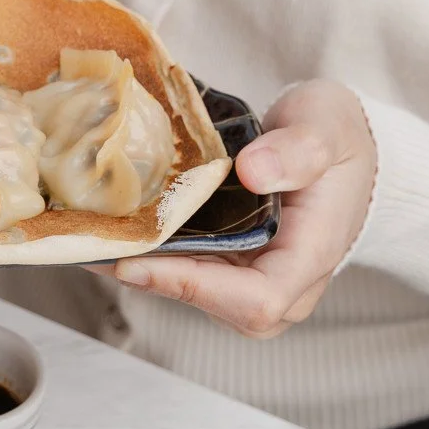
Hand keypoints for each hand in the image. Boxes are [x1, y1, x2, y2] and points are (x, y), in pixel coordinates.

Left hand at [108, 80, 376, 337]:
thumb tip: (253, 171)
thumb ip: (297, 150)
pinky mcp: (230, 256)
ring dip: (140, 264)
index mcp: (311, 254)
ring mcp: (253, 270)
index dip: (193, 288)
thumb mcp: (325, 126)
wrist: (342, 140)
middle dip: (151, 277)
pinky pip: (187, 265)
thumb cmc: (338, 134)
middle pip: (214, 302)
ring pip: (192, 287)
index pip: (256, 300)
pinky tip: (108, 225)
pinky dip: (148, 249)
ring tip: (86, 233)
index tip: (137, 262)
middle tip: (92, 242)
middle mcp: (281, 277)